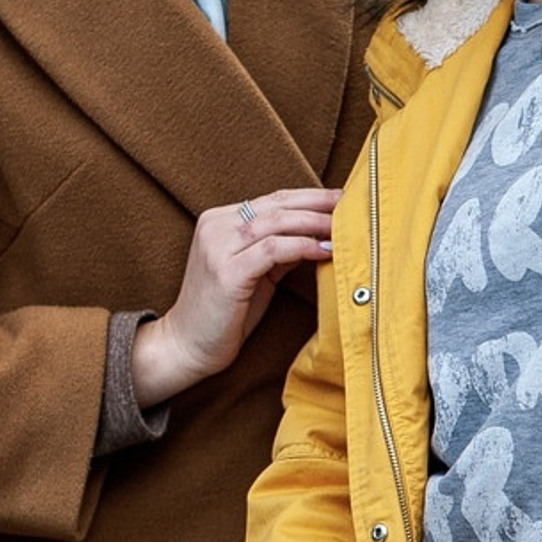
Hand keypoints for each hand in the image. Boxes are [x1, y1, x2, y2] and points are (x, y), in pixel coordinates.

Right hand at [134, 187, 338, 407]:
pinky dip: (303, 247)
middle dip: (320, 203)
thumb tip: (320, 235)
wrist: (188, 344)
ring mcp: (218, 247)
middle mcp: (215, 226)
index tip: (344, 200)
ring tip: (347, 228)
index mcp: (220, 220)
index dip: (312, 197)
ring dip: (316, 223)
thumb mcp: (258, 272)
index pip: (274, 199)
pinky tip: (327, 251)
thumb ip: (281, 249)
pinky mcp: (227, 271)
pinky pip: (273, 249)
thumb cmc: (228, 311)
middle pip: (278, 204)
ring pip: (277, 222)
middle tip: (353, 205)